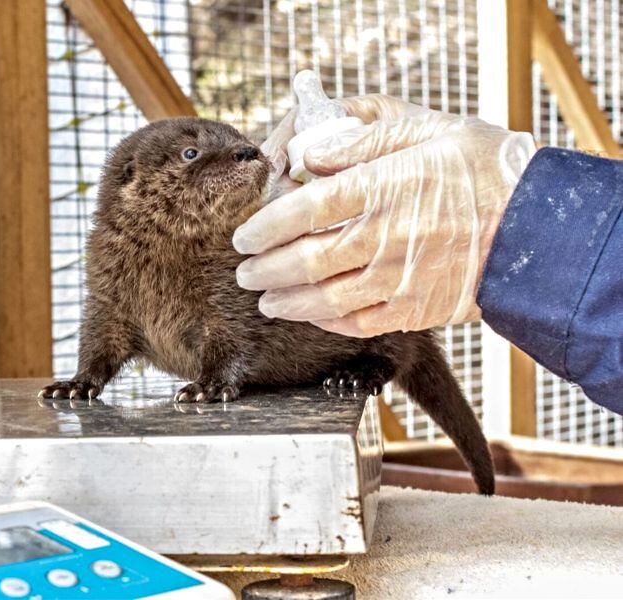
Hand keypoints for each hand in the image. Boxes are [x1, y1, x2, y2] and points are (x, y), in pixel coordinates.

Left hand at [234, 95, 536, 336]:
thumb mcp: (425, 131)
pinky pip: (359, 322)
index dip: (266, 225)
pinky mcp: (415, 308)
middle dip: (265, 269)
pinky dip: (327, 321)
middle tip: (244, 271)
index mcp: (384, 189)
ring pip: (326, 298)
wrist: (537, 225)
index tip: (244, 235)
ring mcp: (400, 278)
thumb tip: (307, 156)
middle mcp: (386, 237)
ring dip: (287, 301)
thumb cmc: (482, 170)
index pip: (305, 209)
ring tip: (266, 298)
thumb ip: (362, 140)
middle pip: (307, 260)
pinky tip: (309, 315)